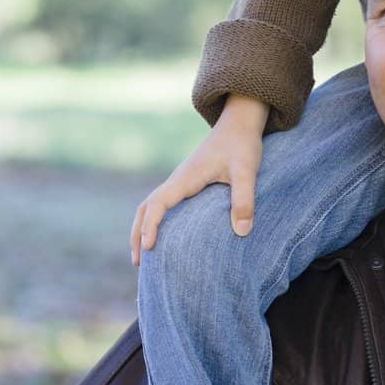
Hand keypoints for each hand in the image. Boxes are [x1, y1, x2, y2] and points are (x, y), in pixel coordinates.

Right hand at [129, 94, 268, 264]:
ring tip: (144, 255)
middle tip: (137, 262)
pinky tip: (166, 235)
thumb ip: (244, 199)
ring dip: (143, 227)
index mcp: (186, 177)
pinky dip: (155, 219)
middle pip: (146, 207)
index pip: (158, 203)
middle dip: (137, 233)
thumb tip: (242, 231)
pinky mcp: (188, 182)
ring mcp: (181, 180)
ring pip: (152, 204)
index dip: (150, 226)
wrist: (240, 122)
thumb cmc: (242, 144)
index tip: (147, 247)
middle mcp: (178, 179)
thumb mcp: (247, 171)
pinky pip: (164, 203)